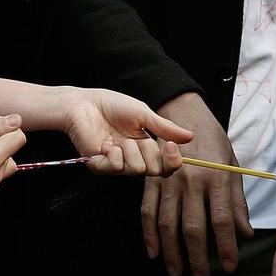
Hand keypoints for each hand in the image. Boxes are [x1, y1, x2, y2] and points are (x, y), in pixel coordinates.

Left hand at [55, 88, 191, 175]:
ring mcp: (117, 164)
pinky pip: (118, 168)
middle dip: (149, 151)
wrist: (84, 104)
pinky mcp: (100, 166)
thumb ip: (165, 128)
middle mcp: (133, 159)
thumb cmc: (112, 106)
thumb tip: (190, 137)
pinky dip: (115, 154)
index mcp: (145, 148)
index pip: (166, 166)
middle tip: (136, 138)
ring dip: (131, 150)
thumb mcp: (143, 114)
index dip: (172, 160)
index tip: (170, 145)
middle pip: (155, 171)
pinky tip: (107, 144)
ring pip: (138, 169)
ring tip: (118, 139)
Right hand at [140, 92, 252, 275]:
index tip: (229, 266)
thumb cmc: (212, 140)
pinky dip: (149, 234)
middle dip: (197, 258)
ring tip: (177, 273)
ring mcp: (167, 181)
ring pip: (167, 225)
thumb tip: (245, 233)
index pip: (222, 220)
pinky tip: (153, 252)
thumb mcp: (233, 166)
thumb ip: (237, 201)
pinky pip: (148, 211)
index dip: (225, 247)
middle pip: (192, 228)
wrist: (181, 111)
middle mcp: (191, 181)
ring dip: (171, 253)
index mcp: (216, 178)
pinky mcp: (150, 180)